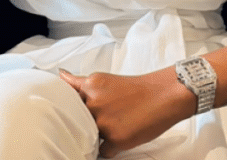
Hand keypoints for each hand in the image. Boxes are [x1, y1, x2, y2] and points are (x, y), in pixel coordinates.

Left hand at [58, 68, 194, 157]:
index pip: (69, 102)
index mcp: (90, 86)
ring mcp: (104, 122)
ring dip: (98, 135)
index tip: (74, 113)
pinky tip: (119, 138)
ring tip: (115, 126)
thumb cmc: (137, 89)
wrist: (165, 95)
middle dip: (87, 122)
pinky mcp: (115, 138)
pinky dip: (109, 148)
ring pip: (89, 136)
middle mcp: (94, 103)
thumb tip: (61, 74)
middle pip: (79, 120)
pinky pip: (103, 151)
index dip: (74, 109)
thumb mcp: (103, 80)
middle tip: (105, 118)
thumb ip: (80, 83)